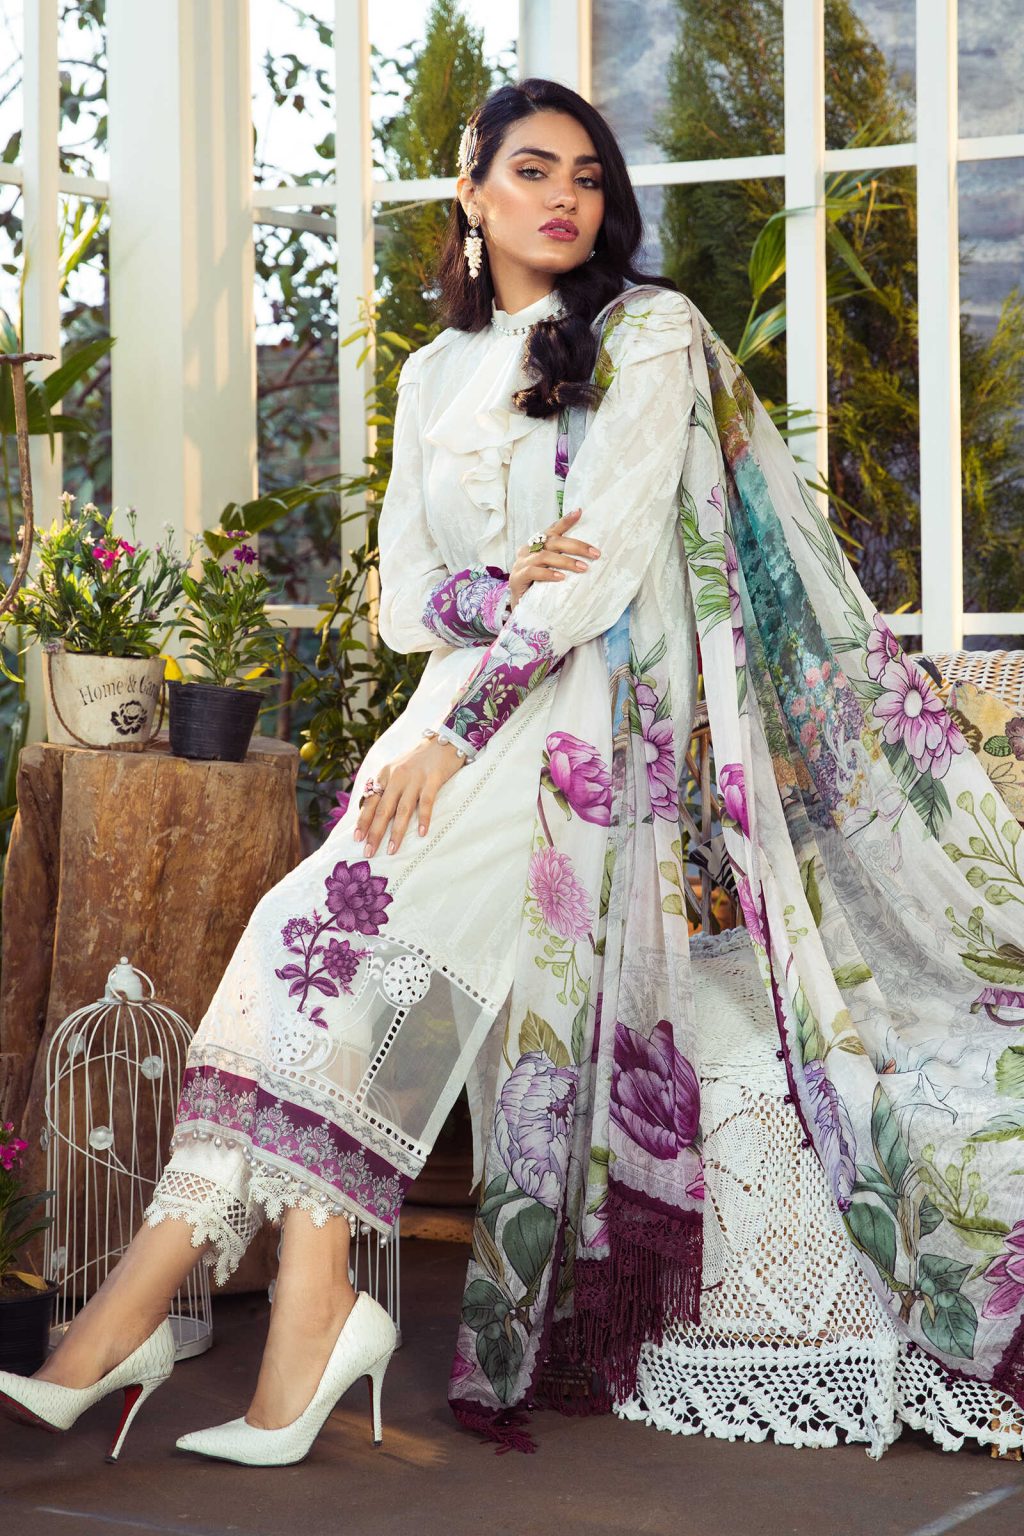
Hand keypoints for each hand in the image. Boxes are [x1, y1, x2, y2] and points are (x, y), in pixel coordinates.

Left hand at [353, 737, 465, 857]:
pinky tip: (422, 833)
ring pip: (402, 809)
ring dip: (396, 831)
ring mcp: (415, 778)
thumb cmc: (418, 760)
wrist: (443, 740)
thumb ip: (385, 786)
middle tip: (369, 852)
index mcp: (385, 774)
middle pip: (383, 809)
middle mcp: (397, 777)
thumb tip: (373, 813)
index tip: (357, 839)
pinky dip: (424, 818)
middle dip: (374, 832)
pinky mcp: (433, 779)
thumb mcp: (396, 769)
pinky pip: (426, 802)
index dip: (363, 821)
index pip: (370, 801)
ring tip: (392, 849)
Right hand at [508, 508, 600, 608]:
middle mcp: (528, 549)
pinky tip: (561, 578)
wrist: (520, 603)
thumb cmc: (539, 584)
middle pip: (553, 541)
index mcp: (537, 544)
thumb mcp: (551, 568)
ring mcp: (521, 563)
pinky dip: (548, 574)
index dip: (565, 521)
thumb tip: (589, 555)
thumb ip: (562, 558)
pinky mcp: (517, 577)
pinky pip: (533, 572)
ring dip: (566, 561)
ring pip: (544, 556)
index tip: (579, 512)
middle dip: (576, 546)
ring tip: (583, 568)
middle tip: (595, 554)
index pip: (552, 529)